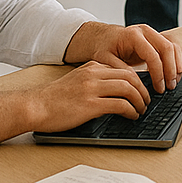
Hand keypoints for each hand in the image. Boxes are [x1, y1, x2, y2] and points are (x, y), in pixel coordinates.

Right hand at [31, 61, 151, 131]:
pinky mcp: (90, 105)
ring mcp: (92, 89)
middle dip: (143, 89)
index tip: (143, 89)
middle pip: (130, 77)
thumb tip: (115, 92)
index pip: (124, 69)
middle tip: (147, 100)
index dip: (138, 80)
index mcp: (92, 67)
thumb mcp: (77, 81)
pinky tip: (132, 115)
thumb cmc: (53, 99)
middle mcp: (94, 75)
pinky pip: (120, 105)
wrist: (34, 106)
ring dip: (140, 100)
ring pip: (128, 89)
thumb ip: (95, 81)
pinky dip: (131, 110)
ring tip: (142, 109)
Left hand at [65, 22, 181, 91]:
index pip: (152, 54)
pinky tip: (174, 73)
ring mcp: (153, 33)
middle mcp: (146, 31)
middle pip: (167, 48)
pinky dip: (176, 60)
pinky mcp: (156, 39)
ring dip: (176, 65)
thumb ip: (121, 70)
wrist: (102, 38)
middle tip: (170, 86)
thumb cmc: (102, 48)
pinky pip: (172, 47)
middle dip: (171, 69)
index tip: (159, 88)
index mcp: (133, 35)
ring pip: (173, 46)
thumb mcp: (105, 60)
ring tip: (174, 81)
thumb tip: (136, 82)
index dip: (158, 73)